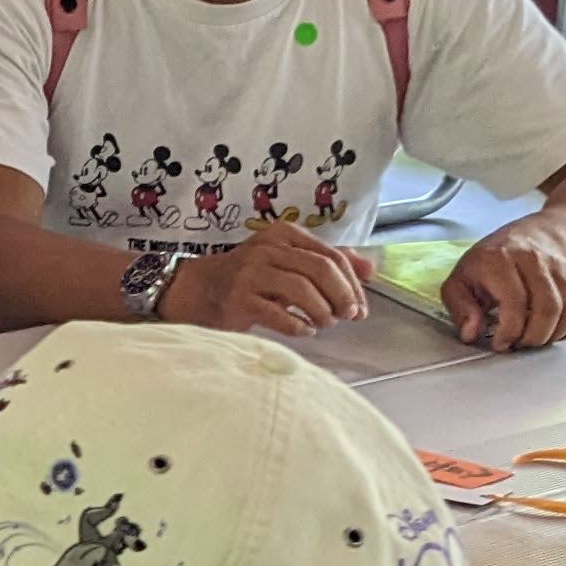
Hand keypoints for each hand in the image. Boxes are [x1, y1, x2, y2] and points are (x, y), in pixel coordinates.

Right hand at [160, 221, 366, 337]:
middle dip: (342, 296)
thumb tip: (370, 269)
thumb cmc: (247, 277)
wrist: (195, 288)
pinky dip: (298, 325)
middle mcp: (268, 248)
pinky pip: (278, 314)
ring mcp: (251, 272)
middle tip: (347, 316)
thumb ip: (326, 262)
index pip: (332, 255)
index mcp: (283, 234)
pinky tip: (303, 331)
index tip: (360, 306)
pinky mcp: (238, 298)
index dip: (352, 283)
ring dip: (321, 312)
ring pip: (302, 289)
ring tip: (322, 324)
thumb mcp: (287, 261)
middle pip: (321, 269)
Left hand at [440, 223, 565, 349]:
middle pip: (548, 308)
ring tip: (532, 338)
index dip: (509, 331)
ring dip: (551, 335)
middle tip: (518, 343)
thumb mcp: (459, 282)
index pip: (515, 302)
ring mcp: (559, 267)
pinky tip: (550, 331)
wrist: (526, 238)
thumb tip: (471, 332)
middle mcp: (534, 259)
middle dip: (532, 337)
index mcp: (500, 260)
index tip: (500, 343)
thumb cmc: (489, 264)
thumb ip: (459, 308)